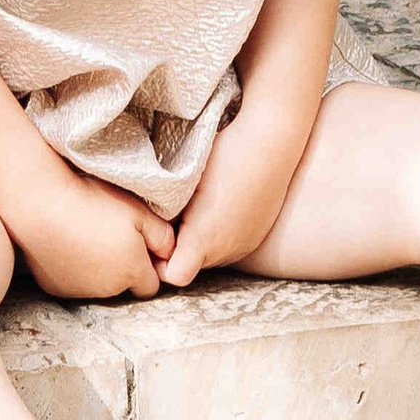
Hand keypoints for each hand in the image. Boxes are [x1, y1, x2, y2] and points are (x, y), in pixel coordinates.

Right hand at [16, 169, 173, 301]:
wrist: (42, 204)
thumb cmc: (93, 202)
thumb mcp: (139, 211)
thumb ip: (163, 236)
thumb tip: (172, 253)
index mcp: (133, 272)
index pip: (150, 285)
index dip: (147, 266)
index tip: (137, 245)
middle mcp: (109, 289)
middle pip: (124, 286)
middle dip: (123, 269)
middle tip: (110, 236)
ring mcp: (80, 291)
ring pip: (98, 286)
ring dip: (98, 270)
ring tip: (87, 236)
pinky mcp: (56, 288)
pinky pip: (72, 283)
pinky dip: (73, 270)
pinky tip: (67, 243)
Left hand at [163, 117, 301, 283]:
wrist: (271, 143)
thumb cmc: (224, 156)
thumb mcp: (184, 181)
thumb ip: (165, 210)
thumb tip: (148, 223)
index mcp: (204, 238)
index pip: (173, 276)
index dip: (159, 261)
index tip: (157, 234)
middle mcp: (226, 249)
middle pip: (191, 266)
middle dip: (178, 247)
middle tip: (172, 214)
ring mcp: (244, 245)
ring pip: (210, 257)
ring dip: (199, 241)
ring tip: (196, 207)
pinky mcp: (256, 236)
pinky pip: (229, 247)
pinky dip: (219, 234)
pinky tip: (218, 206)